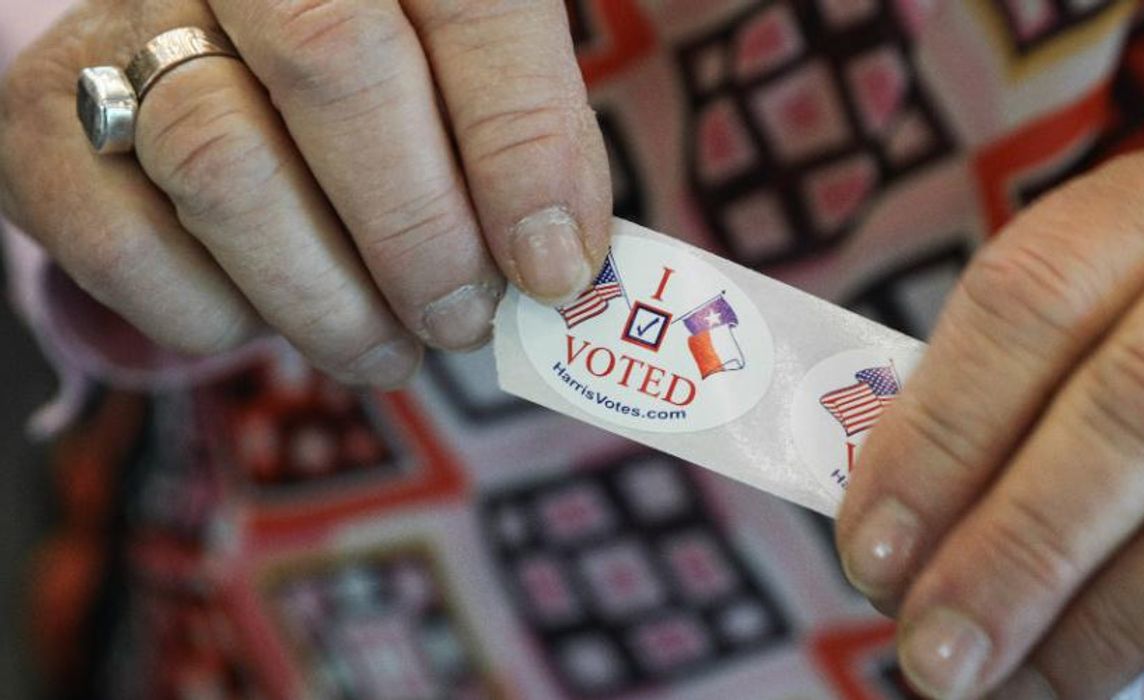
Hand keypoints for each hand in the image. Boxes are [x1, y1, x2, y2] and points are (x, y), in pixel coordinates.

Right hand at [0, 0, 609, 385]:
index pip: (468, 2)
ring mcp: (131, 24)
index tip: (553, 265)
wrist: (219, 57)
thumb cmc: (386, 76)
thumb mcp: (472, 74)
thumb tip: (562, 261)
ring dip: (327, 299)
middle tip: (466, 321)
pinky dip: (213, 317)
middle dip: (418, 233)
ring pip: (224, 164)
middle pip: (333, 65)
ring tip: (388, 349)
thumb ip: (530, 136)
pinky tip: (264, 321)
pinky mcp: (51, 119)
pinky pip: (125, 240)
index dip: (519, 141)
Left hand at [836, 136, 1143, 698]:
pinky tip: (1135, 664)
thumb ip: (1007, 398)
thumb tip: (899, 541)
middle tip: (932, 654)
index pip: (1031, 296)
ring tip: (1011, 683)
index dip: (938, 431)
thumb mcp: (1097, 318)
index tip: (871, 549)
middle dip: (1016, 549)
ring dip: (1101, 624)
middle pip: (1136, 404)